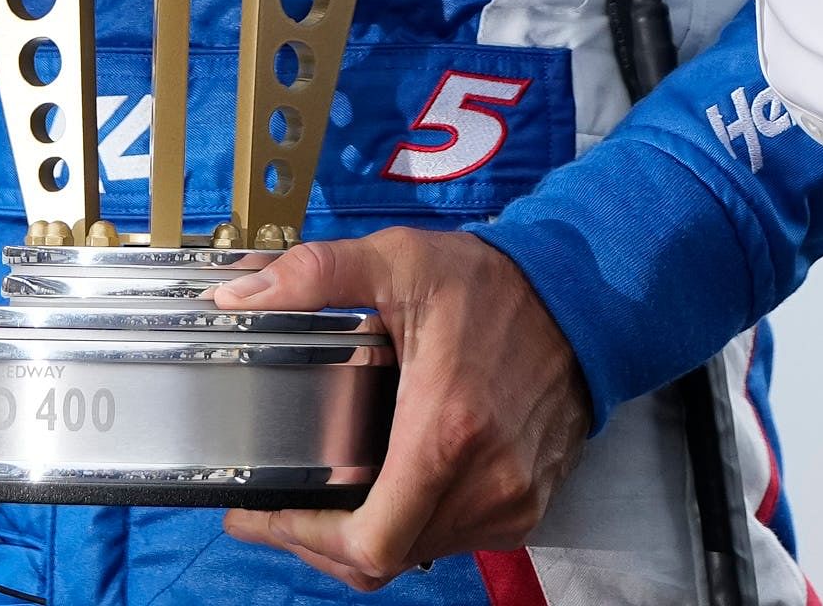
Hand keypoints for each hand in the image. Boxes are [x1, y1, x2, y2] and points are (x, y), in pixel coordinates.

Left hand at [213, 231, 594, 588]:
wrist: (583, 298)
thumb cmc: (493, 284)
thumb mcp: (400, 263)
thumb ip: (316, 275)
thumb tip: (238, 294)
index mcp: (445, 433)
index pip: (370, 543)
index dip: (303, 540)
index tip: (258, 516)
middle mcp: (485, 482)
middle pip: (383, 558)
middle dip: (319, 541)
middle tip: (276, 510)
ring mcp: (511, 502)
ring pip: (417, 553)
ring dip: (366, 537)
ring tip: (322, 500)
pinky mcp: (528, 506)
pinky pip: (454, 539)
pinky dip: (412, 526)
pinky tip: (384, 491)